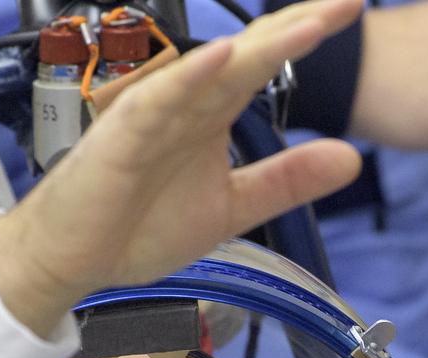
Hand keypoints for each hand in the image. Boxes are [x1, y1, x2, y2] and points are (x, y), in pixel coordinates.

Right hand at [0, 0, 363, 336]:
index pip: (264, 63)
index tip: (352, 9)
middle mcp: (186, 103)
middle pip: (248, 54)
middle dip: (297, 25)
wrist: (75, 260)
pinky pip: (158, 102)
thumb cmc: (136, 228)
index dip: (306, 35)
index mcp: (211, 114)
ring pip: (211, 71)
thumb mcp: (231, 208)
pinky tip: (223, 58)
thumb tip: (351, 159)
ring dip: (260, 47)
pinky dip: (189, 79)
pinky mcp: (123, 138)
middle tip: (347, 1)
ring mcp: (154, 116)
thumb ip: (286, 181)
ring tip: (310, 24)